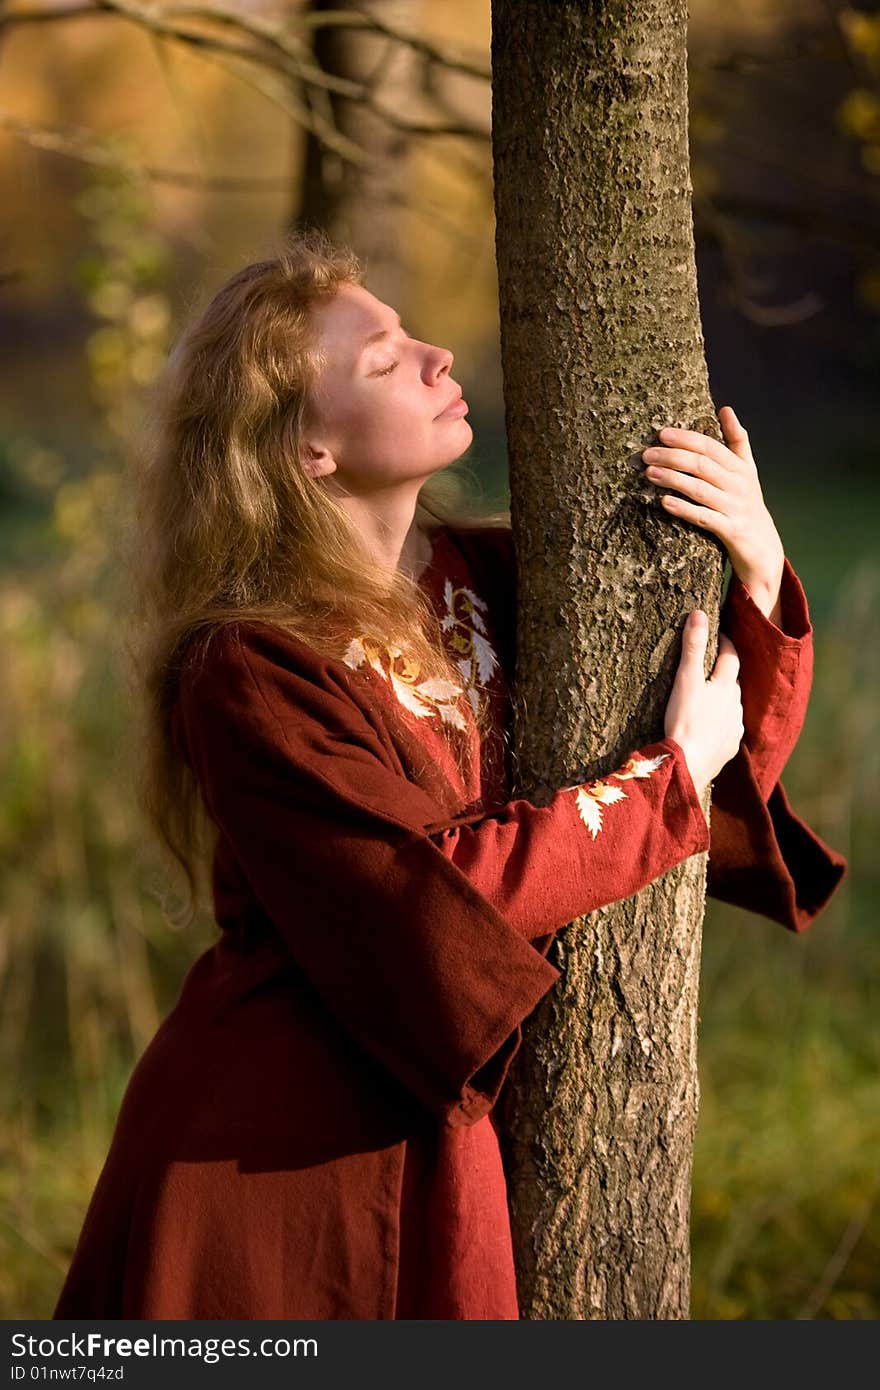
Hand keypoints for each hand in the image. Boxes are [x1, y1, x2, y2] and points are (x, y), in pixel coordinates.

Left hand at [642, 406, 784, 624]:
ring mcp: (735, 508)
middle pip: (702, 465)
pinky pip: (703, 518)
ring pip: (700, 489)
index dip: (686, 439)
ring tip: (649, 473)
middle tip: (646, 454)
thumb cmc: (747, 504)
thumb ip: (736, 440)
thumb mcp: (746, 471)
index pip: (711, 447)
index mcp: (740, 468)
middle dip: (673, 457)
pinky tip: (664, 503)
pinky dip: (683, 509)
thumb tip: (725, 408)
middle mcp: (739, 485)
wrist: (763, 547)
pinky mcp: (730, 530)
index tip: (662, 434)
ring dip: (672, 480)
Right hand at [664, 610, 743, 796]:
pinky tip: (709, 728)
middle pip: (732, 682)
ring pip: (732, 707)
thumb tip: (698, 614)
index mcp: (726, 686)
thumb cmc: (684, 720)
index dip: (724, 643)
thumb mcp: (685, 680)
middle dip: (723, 673)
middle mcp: (736, 705)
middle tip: (708, 668)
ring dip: (723, 701)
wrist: (689, 765)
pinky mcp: (730, 748)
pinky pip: (729, 730)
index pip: (730, 656)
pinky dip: (721, 724)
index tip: (717, 634)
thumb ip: (692, 647)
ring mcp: (735, 728)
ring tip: (706, 700)